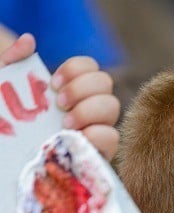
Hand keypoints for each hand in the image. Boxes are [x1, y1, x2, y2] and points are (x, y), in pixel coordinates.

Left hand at [0, 30, 119, 161]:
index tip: (52, 83)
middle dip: (82, 89)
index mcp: (73, 91)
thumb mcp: (7, 89)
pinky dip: (96, 134)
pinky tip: (74, 138)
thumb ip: (15, 62)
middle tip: (59, 104)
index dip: (76, 69)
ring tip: (65, 124)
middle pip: (106, 82)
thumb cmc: (12, 125)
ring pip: (113, 106)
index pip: (91, 67)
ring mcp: (97, 131)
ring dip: (88, 110)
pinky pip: (112, 137)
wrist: (13, 159)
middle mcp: (89, 109)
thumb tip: (29, 41)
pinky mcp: (101, 154)